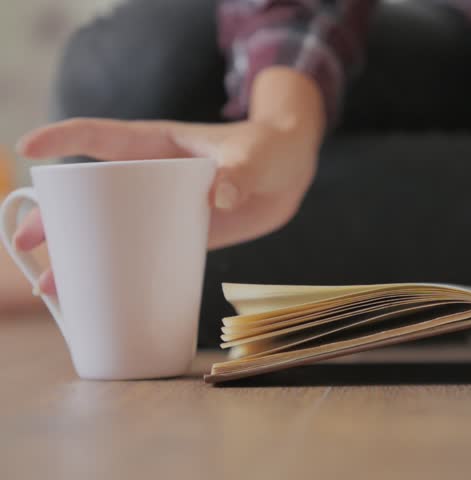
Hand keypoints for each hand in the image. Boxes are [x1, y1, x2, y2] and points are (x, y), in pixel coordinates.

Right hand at [13, 67, 324, 295]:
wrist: (291, 173)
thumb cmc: (269, 149)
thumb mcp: (254, 157)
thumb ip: (238, 173)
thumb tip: (220, 198)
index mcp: (158, 144)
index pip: (100, 137)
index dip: (63, 139)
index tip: (27, 147)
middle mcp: (150, 174)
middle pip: (88, 193)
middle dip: (53, 216)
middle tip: (24, 242)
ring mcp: (162, 205)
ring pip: (107, 228)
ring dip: (77, 253)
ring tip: (51, 285)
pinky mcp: (181, 231)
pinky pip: (140, 250)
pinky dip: (118, 270)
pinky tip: (99, 295)